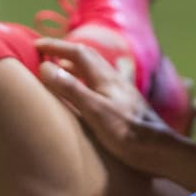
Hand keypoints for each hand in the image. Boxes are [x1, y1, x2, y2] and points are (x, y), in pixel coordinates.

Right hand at [35, 37, 175, 172]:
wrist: (159, 150)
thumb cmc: (127, 132)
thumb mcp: (94, 110)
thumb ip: (71, 88)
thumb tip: (46, 67)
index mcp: (105, 77)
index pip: (78, 52)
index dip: (56, 46)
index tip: (36, 45)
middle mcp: (114, 80)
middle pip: (89, 57)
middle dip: (66, 51)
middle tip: (47, 53)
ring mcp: (122, 91)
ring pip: (96, 70)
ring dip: (77, 65)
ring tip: (62, 70)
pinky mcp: (125, 105)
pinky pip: (103, 83)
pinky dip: (89, 79)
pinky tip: (91, 89)